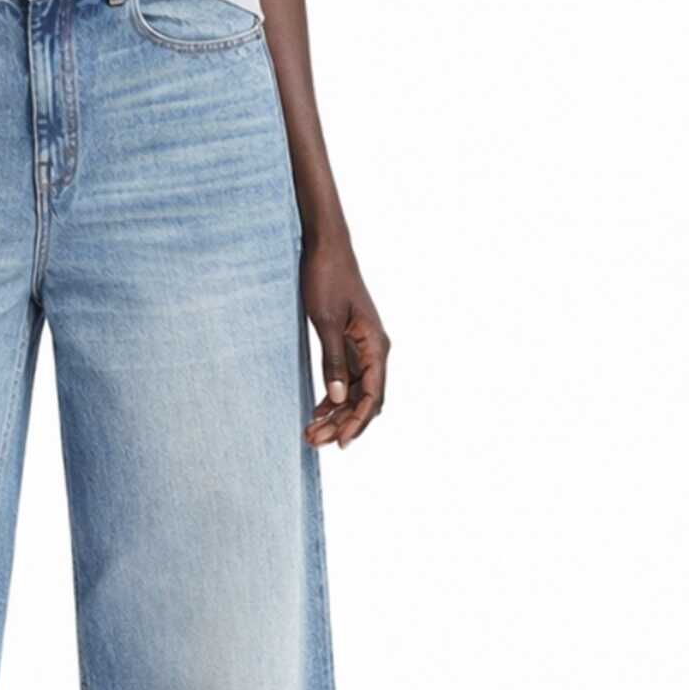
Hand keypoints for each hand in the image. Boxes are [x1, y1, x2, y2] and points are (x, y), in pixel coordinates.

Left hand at [301, 237, 389, 449]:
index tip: (340, 442)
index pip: (373, 395)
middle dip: (342, 423)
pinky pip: (346, 378)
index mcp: (376, 345)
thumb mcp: (326, 321)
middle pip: (364, 399)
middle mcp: (375, 350)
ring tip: (312, 432)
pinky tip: (317, 411)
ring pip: (354, 392)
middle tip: (314, 440)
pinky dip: (333, 397)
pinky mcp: (349, 343)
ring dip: (336, 413)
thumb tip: (338, 398)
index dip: (357, 422)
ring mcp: (362, 348)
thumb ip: (333, 361)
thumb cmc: (327, 278)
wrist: (326, 247)